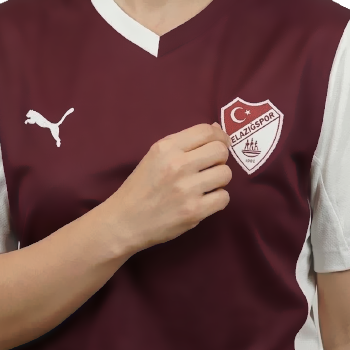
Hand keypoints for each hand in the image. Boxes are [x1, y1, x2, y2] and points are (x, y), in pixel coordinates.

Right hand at [103, 122, 232, 253]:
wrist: (124, 221)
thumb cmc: (140, 188)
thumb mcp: (155, 156)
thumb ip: (185, 143)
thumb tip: (217, 128)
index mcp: (166, 148)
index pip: (206, 131)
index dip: (220, 135)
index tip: (221, 142)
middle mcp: (177, 165)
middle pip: (220, 151)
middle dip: (221, 158)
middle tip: (211, 166)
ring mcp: (186, 189)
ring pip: (225, 174)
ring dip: (219, 179)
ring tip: (205, 185)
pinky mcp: (194, 211)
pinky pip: (224, 198)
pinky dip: (217, 199)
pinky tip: (204, 200)